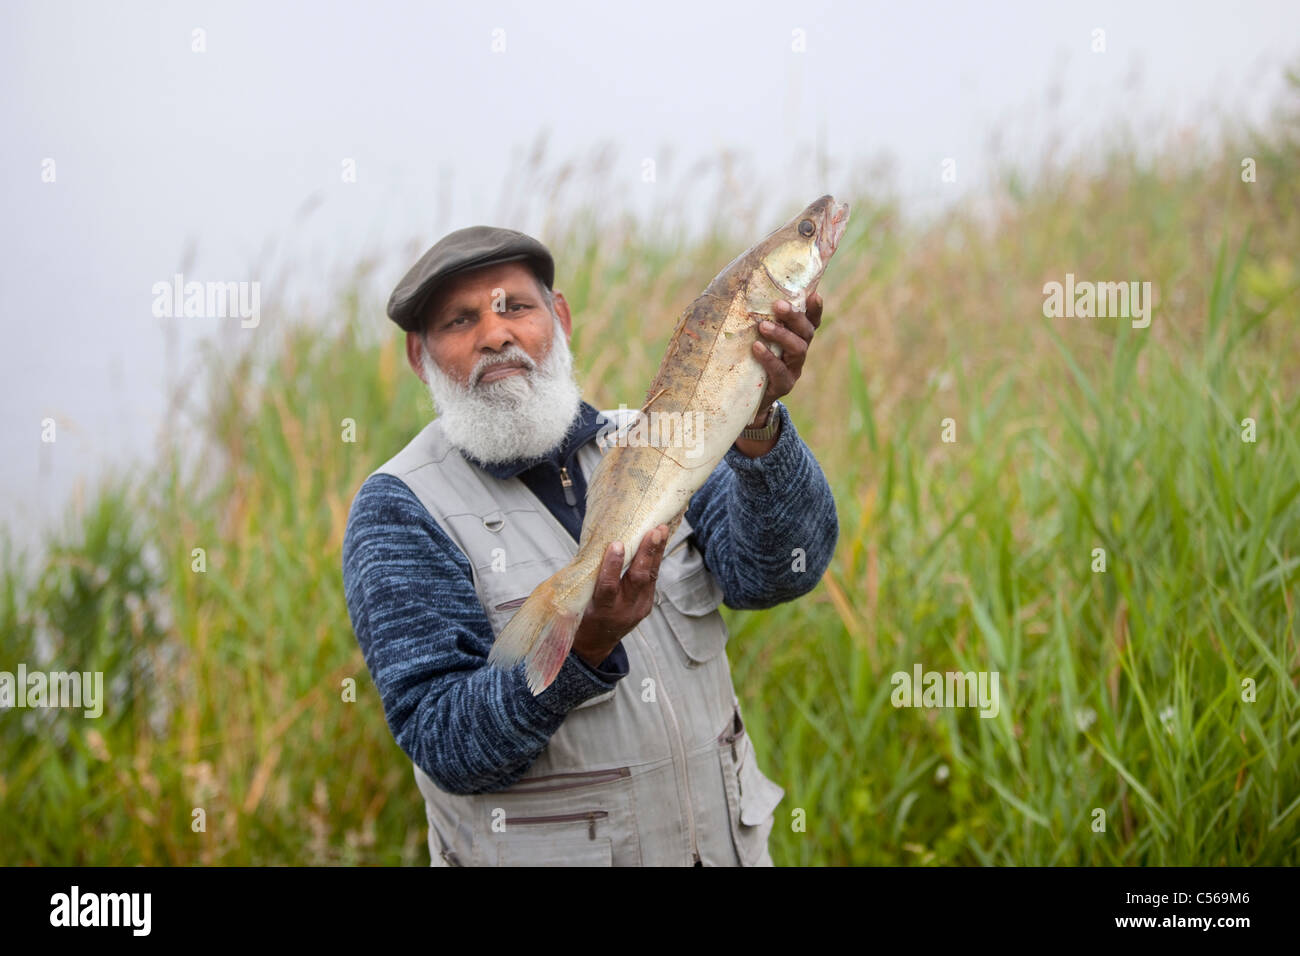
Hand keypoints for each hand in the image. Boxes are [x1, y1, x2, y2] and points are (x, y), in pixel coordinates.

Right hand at [571, 524, 669, 668]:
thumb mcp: (579, 600)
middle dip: (646, 554)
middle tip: (653, 532)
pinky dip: (656, 558)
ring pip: (650, 577)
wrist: (596, 642)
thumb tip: (597, 544)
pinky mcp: (647, 604)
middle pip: (637, 580)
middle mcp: (624, 610)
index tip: (616, 545)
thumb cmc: (583, 613)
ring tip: (661, 530)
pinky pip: (652, 578)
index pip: (608, 587)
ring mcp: (639, 608)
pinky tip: (660, 541)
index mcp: (602, 610)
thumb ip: (588, 577)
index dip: (612, 566)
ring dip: (656, 552)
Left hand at [750, 291, 822, 424]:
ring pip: (798, 349)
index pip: (811, 319)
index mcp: (796, 336)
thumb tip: (735, 285)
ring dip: (781, 335)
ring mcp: (794, 368)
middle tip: (778, 305)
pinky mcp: (784, 385)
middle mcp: (799, 350)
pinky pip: (780, 371)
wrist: (747, 395)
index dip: (815, 308)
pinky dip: (769, 358)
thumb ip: (754, 316)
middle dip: (794, 316)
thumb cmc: (750, 357)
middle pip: (806, 331)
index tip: (814, 294)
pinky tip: (757, 348)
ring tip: (762, 326)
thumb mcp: (754, 336)